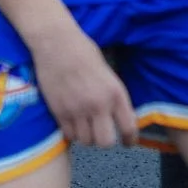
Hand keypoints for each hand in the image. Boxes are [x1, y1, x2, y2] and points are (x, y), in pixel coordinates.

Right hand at [25, 22, 136, 148]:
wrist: (56, 45)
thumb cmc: (84, 52)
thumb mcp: (108, 73)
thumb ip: (112, 96)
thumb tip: (116, 115)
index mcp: (115, 93)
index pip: (129, 126)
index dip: (131, 139)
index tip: (129, 143)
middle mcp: (98, 105)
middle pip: (105, 142)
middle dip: (105, 141)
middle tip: (102, 133)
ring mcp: (77, 110)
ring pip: (86, 141)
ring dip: (87, 137)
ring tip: (86, 127)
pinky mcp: (59, 112)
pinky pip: (69, 135)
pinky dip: (72, 133)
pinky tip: (73, 124)